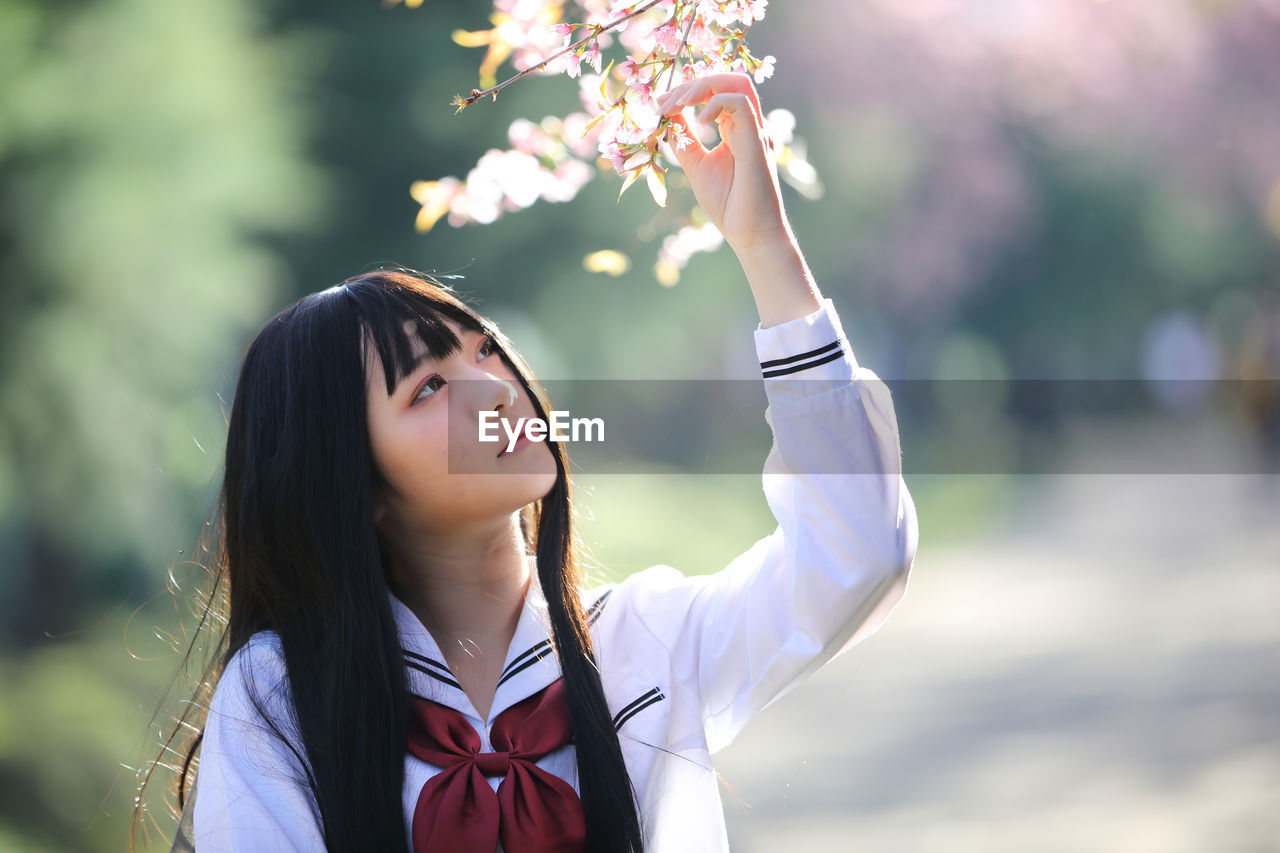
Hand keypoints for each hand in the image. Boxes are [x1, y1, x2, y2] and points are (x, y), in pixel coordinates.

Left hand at [656, 72, 792, 256]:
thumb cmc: (727, 204)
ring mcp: (755, 131)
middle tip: (665, 103)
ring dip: (703, 86)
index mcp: (735, 128)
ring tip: (679, 104)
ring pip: (736, 83)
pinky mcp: (757, 142)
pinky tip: (698, 122)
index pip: (714, 92)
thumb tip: (667, 115)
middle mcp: (748, 125)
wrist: (748, 234)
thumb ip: (684, 139)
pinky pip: (740, 104)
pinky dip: (715, 103)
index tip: (658, 105)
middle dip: (692, 83)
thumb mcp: (695, 165)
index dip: (684, 91)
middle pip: (727, 79)